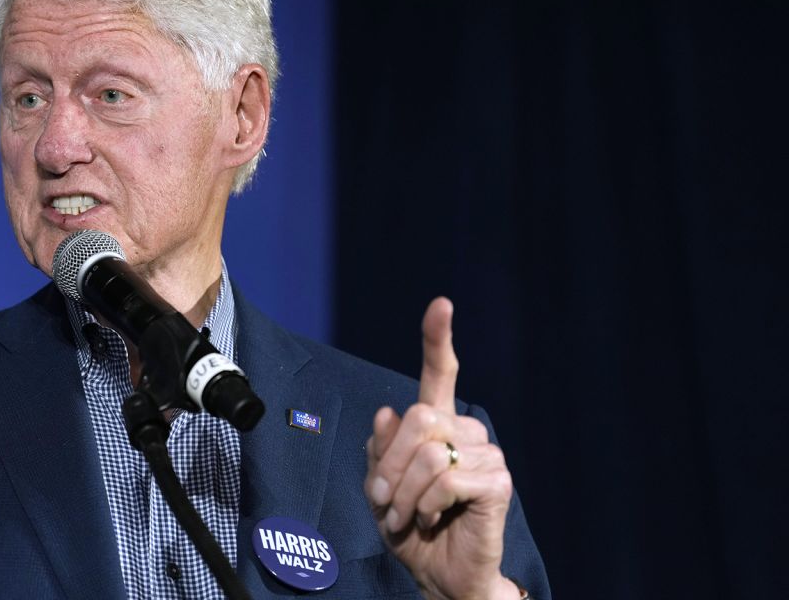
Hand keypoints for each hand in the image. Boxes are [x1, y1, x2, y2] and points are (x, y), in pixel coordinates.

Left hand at [364, 298, 517, 599]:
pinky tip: (430, 519)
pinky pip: (445, 479)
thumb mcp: (380, 487)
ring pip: (428, 453)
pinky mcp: (497, 481)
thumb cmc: (411, 529)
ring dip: (403, 493)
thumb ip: (380, 450)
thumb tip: (388, 412)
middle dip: (389, 465)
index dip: (438, 339)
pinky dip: (424, 504)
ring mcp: (487, 453)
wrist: (440, 575)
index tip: (441, 305)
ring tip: (405, 517)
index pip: (439, 375)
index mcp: (438, 426)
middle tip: (384, 502)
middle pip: (419, 418)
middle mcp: (466, 431)